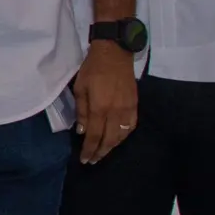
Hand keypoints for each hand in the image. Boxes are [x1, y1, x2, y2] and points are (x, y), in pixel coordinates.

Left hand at [73, 41, 140, 163]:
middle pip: (109, 139)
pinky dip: (124, 136)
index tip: (84, 159)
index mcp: (99, 108)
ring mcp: (127, 109)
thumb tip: (81, 131)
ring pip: (121, 135)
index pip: (94, 135)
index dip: (89, 149)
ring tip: (103, 152)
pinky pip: (131, 126)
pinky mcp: (135, 104)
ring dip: (112, 146)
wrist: (115, 53)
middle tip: (93, 160)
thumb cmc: (92, 69)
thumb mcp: (80, 88)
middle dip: (100, 152)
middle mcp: (115, 112)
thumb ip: (81, 111)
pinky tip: (118, 139)